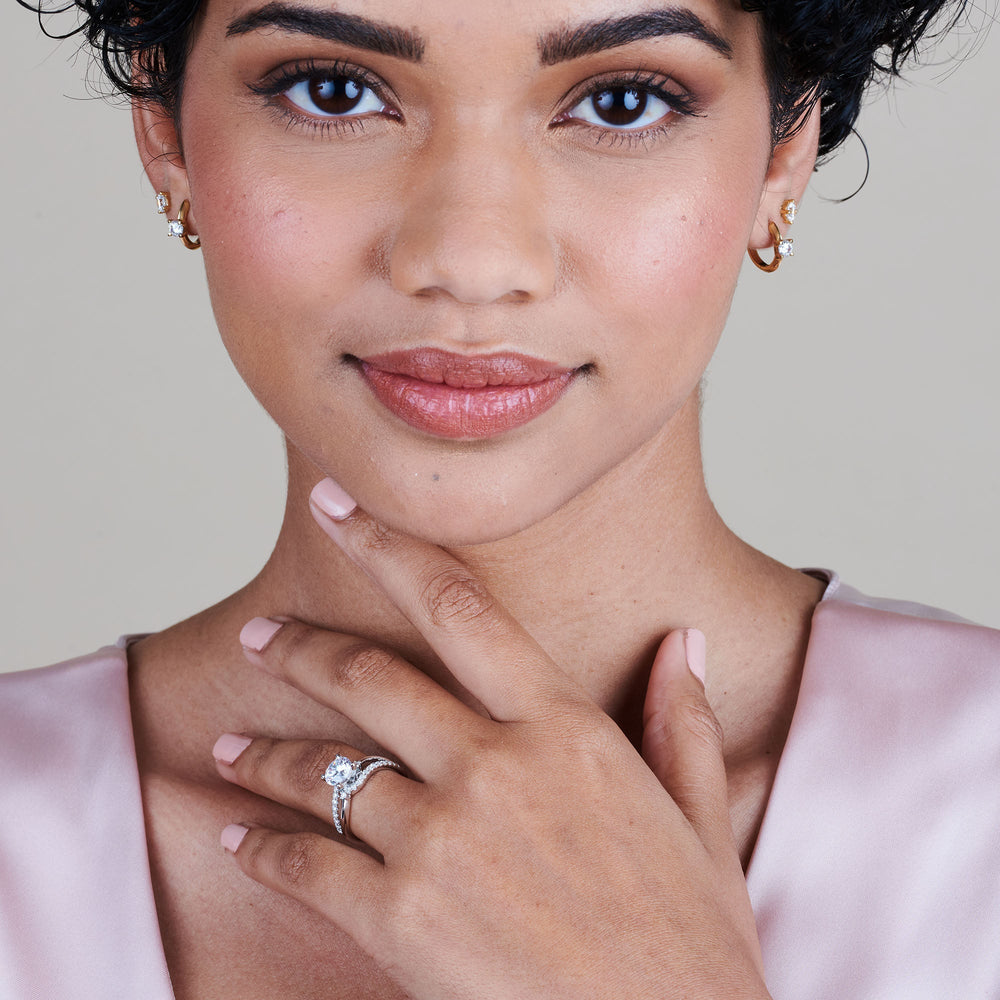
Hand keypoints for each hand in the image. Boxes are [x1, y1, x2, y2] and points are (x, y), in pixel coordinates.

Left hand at [213, 478, 770, 999]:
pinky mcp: (402, 920)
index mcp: (566, 729)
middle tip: (263, 634)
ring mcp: (442, 840)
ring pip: (328, 768)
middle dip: (302, 648)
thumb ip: (680, 722)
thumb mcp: (700, 821)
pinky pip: (308, 864)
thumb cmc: (689, 946)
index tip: (337, 505)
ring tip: (235, 743)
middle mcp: (495, 765)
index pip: (459, 606)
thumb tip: (687, 644)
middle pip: (370, 676)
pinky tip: (240, 833)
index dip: (386, 544)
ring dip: (270, 753)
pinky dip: (264, 844)